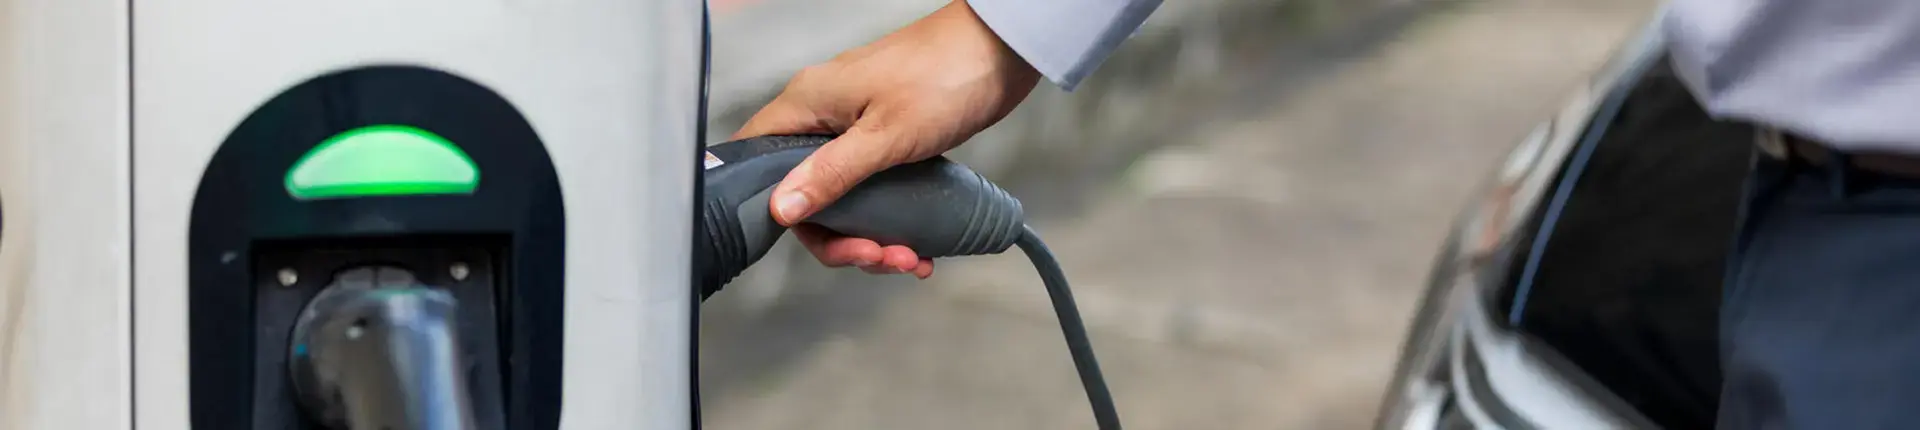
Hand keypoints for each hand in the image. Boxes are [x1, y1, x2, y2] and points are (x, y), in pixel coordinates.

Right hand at [731, 0, 1041, 277]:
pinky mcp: (887, 138)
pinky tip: (919, 247)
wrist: (1000, 51)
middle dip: (841, 237)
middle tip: (877, 256)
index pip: (758, 161)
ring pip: (844, 200)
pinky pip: (874, 192)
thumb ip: (832, 174)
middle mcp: (824, 114)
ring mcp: (856, 128)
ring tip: (909, 257)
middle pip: (805, 194)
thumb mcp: (885, 136)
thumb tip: (780, 209)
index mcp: (808, 103)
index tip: (814, 237)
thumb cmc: (944, 75)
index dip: (774, 207)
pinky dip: (893, 224)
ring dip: (872, 238)